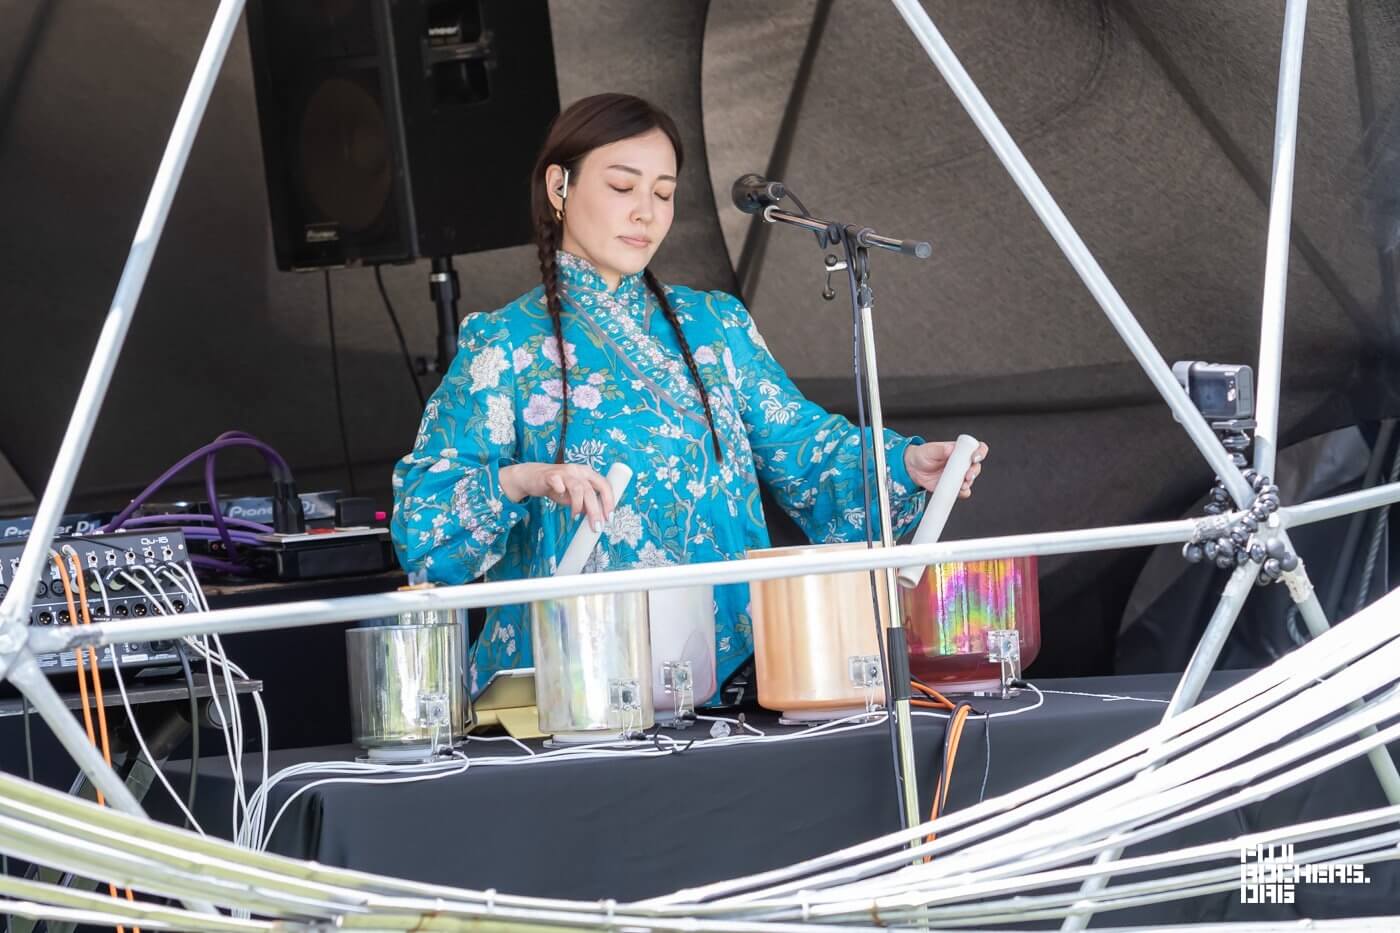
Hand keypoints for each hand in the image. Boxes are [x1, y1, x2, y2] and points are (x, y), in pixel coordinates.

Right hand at [500, 462, 615, 530]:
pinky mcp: (550, 475)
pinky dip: (561, 492)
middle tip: (596, 526)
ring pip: (578, 488)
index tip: (609, 518)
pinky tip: (559, 498)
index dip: (609, 502)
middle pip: (591, 491)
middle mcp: (578, 471)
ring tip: (575, 517)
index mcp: (588, 474)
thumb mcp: (574, 495)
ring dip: (578, 506)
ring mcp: (565, 472)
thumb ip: (585, 503)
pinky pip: (558, 484)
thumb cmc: (557, 486)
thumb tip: (597, 517)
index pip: (604, 486)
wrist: (531, 477)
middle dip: (595, 511)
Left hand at [903, 440, 988, 498]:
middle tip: (967, 476)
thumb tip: (950, 449)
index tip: (974, 458)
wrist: (914, 470)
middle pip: (976, 466)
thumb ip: (939, 449)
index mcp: (960, 450)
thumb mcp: (929, 450)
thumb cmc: (923, 455)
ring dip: (968, 483)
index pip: (977, 448)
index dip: (980, 452)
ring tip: (961, 486)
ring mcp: (959, 475)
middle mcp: (963, 463)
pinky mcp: (954, 486)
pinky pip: (963, 492)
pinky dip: (962, 493)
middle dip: (974, 472)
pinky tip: (958, 492)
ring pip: (971, 480)